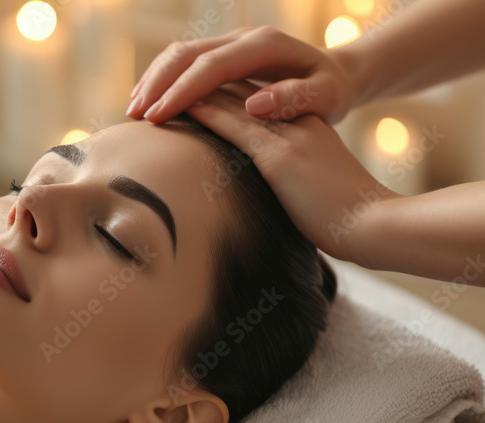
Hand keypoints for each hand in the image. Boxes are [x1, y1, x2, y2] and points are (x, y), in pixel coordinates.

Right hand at [127, 26, 358, 124]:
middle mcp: (242, 38)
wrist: (336, 73)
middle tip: (135, 117)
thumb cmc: (332, 91)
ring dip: (153, 81)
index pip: (211, 67)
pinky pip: (183, 61)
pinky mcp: (221, 55)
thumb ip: (297, 99)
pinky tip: (148, 101)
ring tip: (134, 111)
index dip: (181, 91)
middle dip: (156, 85)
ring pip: (178, 53)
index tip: (158, 118)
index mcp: (264, 46)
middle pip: (186, 54)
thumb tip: (254, 105)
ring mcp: (229, 44)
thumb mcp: (328, 97)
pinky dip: (161, 79)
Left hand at [184, 81, 403, 264]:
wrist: (374, 227)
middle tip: (163, 82)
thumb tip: (265, 197)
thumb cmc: (347, 221)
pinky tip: (182, 106)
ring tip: (160, 91)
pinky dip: (207, 114)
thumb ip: (290, 182)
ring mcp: (289, 136)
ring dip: (194, 95)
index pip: (255, 100)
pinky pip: (237, 128)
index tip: (191, 90)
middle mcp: (296, 122)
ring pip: (234, 104)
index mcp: (305, 127)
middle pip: (240, 93)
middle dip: (201, 86)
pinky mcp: (282, 156)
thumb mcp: (314, 190)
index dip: (221, 92)